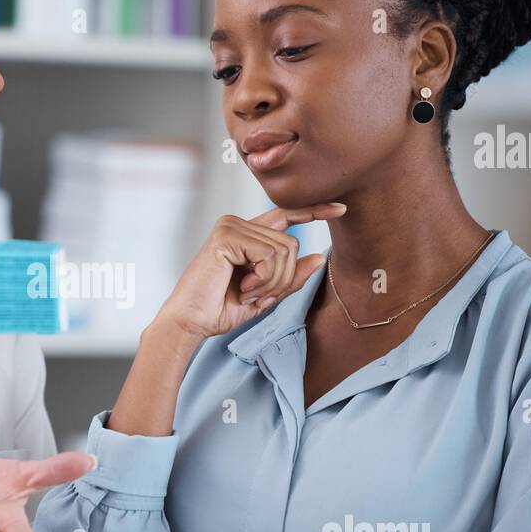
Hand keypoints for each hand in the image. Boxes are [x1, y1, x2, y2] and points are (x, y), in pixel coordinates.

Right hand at [153, 204, 345, 340]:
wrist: (190, 322)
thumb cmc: (219, 309)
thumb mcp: (265, 295)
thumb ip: (290, 277)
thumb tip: (320, 257)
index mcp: (245, 233)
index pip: (286, 214)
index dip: (313, 211)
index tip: (340, 209)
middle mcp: (237, 223)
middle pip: (291, 243)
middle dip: (282, 279)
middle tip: (257, 296)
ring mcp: (231, 226)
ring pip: (284, 250)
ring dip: (273, 282)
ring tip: (248, 294)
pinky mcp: (227, 235)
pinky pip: (269, 255)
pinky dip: (264, 279)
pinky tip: (243, 288)